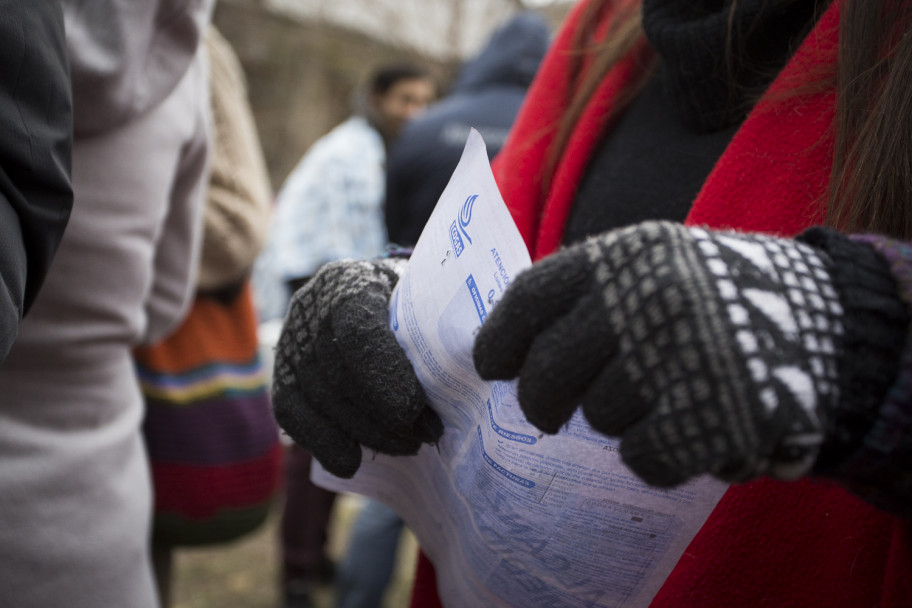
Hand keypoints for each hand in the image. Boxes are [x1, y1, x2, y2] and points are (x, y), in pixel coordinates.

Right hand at [272, 258, 442, 477]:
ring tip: (407, 444)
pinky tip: (353, 461)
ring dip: (365, 432)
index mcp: (350, 282)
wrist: (375, 304)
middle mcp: (310, 309)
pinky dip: (325, 442)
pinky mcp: (281, 379)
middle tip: (425, 434)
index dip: (384, 375)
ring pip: (319, 398)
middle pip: (338, 371)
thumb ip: (437, 327)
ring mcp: (290, 345)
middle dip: (383, 414)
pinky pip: (294, 415)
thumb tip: (472, 367)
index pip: (356, 330)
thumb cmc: (411, 305)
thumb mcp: (426, 301)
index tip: (416, 409)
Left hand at [473, 221, 895, 486]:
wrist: (825, 323)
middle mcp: (645, 299)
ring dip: (621, 418)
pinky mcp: (712, 414)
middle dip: (540, 402)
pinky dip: (658, 452)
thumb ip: (588, 296)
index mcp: (624, 256)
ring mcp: (679, 356)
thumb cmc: (716, 300)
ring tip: (664, 394)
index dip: (499, 339)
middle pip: (547, 372)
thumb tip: (507, 348)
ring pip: (599, 416)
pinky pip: (643, 455)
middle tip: (549, 414)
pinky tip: (688, 425)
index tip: (491, 368)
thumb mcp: (652, 269)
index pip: (530, 298)